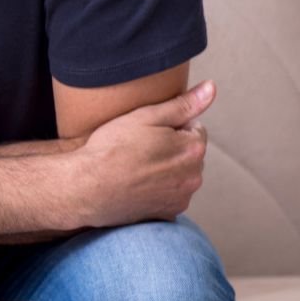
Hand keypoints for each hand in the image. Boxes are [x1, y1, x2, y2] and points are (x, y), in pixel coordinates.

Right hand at [73, 79, 215, 228]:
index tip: (146, 131)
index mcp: (193, 148)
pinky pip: (170, 194)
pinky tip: (136, 183)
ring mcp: (182, 197)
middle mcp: (195, 175)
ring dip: (166, 169)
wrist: (88, 187)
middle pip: (188, 153)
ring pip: (180, 174)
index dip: (169, 126)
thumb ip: (183, 104)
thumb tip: (211, 87)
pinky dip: (158, 189)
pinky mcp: (168, 213)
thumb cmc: (112, 148)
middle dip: (171, 148)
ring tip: (135, 166)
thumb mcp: (145, 116)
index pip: (194, 128)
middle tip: (138, 147)